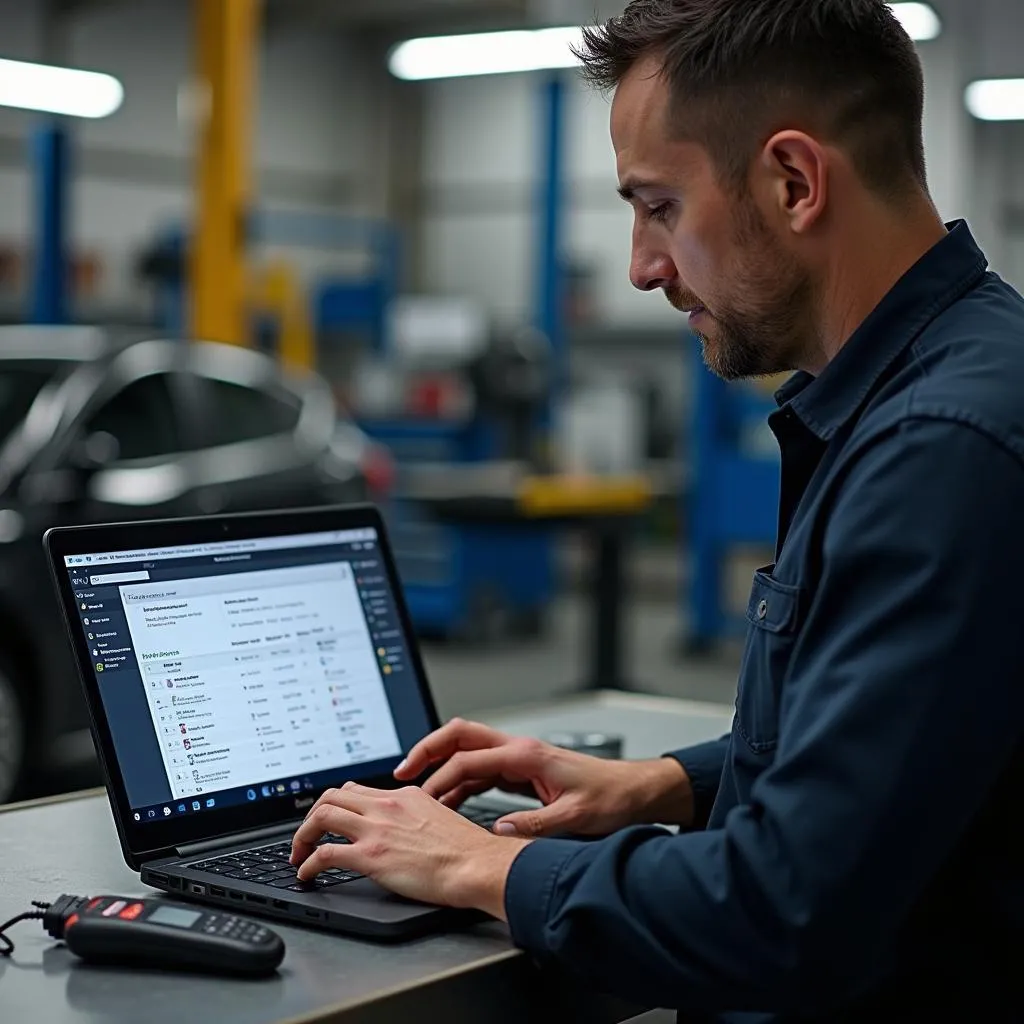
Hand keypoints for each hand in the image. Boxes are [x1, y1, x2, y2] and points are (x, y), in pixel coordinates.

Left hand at [289, 782, 529, 918]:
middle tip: (306, 835)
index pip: (357, 790)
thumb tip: (405, 832)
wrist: (478, 863)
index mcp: (405, 795)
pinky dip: (308, 863)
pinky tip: (306, 875)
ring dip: (302, 835)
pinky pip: (324, 854)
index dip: (337, 804)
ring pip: (321, 816)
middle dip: (312, 815)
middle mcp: (387, 805)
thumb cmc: (468, 850)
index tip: (329, 819)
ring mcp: (377, 828)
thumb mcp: (441, 818)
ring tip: (298, 853)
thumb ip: (417, 818)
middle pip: (332, 795)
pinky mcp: (371, 856)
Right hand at [395, 718, 694, 837]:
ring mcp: (518, 758)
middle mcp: (518, 750)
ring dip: (440, 767)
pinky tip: (448, 803)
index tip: (419, 794)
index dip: (440, 776)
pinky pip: (480, 769)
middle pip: (461, 736)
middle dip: (428, 750)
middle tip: (401, 772)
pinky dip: (459, 782)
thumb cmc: (611, 798)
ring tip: (416, 792)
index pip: (470, 758)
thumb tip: (497, 832)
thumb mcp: (574, 818)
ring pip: (467, 751)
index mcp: (526, 755)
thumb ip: (533, 825)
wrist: (634, 792)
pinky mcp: (521, 771)